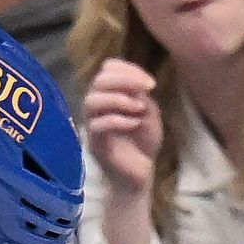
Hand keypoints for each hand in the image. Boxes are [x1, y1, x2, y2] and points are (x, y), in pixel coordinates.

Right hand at [80, 56, 161, 243]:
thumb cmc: (143, 142)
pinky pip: (97, 125)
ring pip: (92, 101)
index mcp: (109, 95)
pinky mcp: (95, 143)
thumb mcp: (150, 115)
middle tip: (146, 89)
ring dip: (118, 99)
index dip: (128, 69)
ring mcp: (93, 125)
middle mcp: (97, 106)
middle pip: (98, 81)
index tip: (151, 83)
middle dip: (124, 80)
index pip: (108, 69)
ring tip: (138, 108)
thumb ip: (143, 97)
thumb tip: (137, 86)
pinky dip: (117, 120)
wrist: (140, 174)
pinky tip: (134, 123)